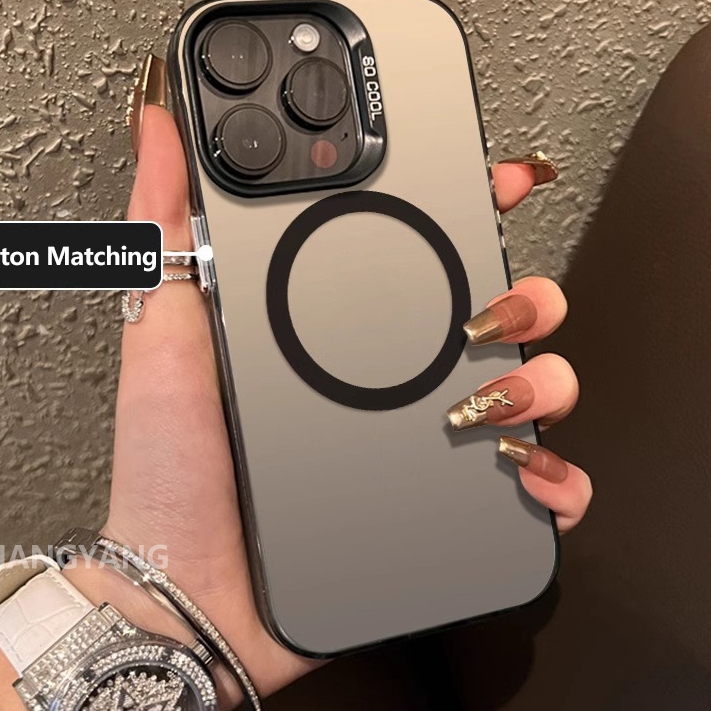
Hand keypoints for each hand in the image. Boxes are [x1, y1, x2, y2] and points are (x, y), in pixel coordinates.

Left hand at [102, 106, 590, 703]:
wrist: (186, 586)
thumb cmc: (171, 465)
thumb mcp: (165, 327)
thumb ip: (164, 226)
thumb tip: (157, 125)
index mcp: (336, 330)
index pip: (420, 251)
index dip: (468, 207)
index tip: (493, 180)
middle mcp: (389, 380)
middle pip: (497, 313)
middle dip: (525, 294)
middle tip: (493, 307)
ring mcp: (422, 442)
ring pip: (530, 388)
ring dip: (543, 378)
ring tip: (487, 394)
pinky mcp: (441, 507)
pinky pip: (527, 485)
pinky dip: (552, 474)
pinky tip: (524, 467)